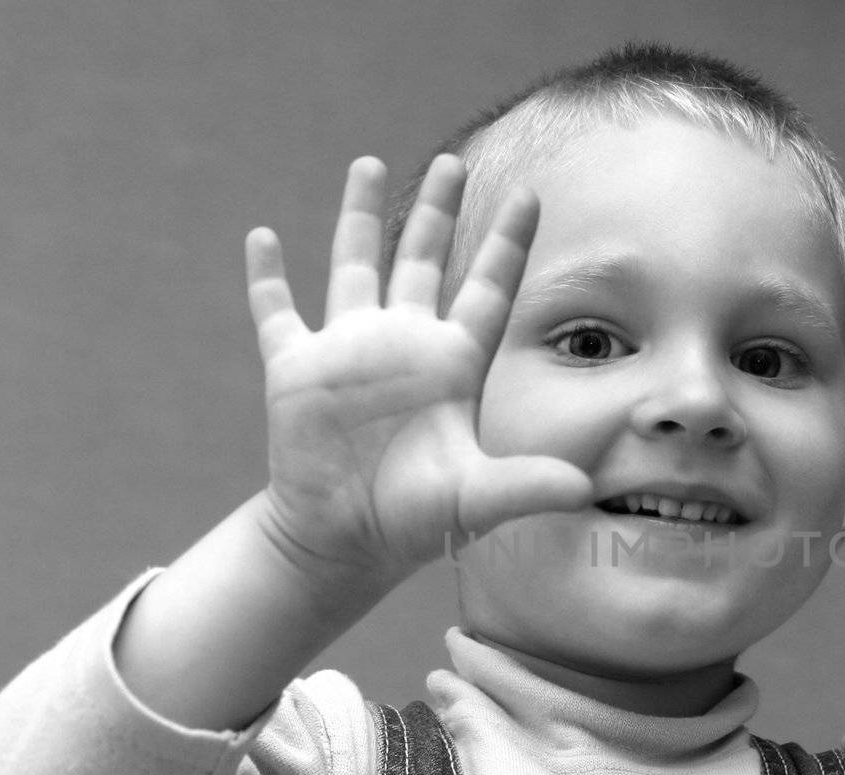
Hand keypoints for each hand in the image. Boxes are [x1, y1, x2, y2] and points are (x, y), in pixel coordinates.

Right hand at [246, 155, 590, 590]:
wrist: (343, 542)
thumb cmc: (414, 521)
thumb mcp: (476, 501)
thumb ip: (526, 486)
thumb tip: (583, 488)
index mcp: (452, 365)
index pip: (488, 288)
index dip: (507, 242)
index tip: (531, 193)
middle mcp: (404, 346)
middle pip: (424, 261)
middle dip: (437, 212)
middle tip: (452, 161)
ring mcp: (349, 352)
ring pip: (355, 267)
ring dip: (359, 217)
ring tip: (368, 163)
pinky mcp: (296, 369)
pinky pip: (277, 311)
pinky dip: (266, 277)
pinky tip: (261, 237)